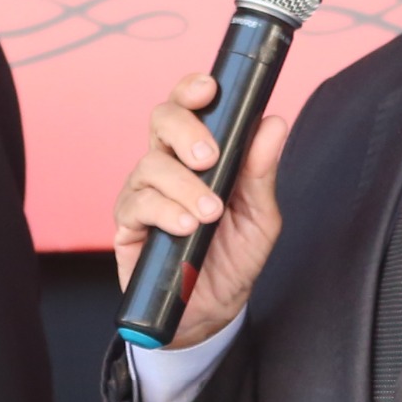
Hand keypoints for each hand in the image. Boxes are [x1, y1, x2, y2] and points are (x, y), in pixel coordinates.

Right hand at [110, 74, 293, 347]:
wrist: (210, 312)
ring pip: (151, 164)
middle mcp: (167, 166)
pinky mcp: (128, 224)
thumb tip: (273, 123)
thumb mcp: (259, 217)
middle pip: (160, 120)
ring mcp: (144, 193)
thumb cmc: (232, 258)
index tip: (210, 89)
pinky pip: (137, 204)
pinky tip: (185, 226)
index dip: (192, 90)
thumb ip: (261, 171)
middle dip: (185, 129)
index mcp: (198, 155)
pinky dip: (164, 211)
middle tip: (209, 157)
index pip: (189, 107)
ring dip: (183, 185)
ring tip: (209, 213)